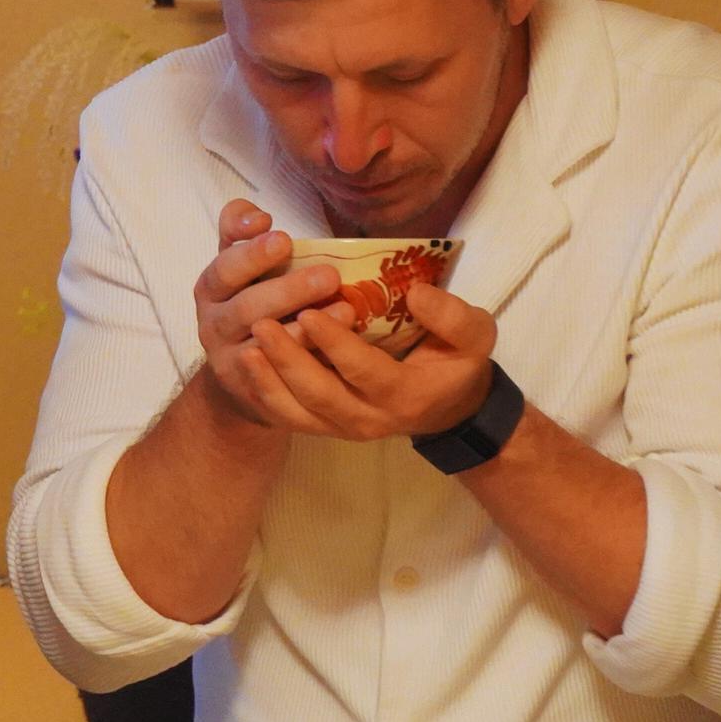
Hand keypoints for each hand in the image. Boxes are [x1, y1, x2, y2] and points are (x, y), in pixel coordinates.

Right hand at [195, 199, 343, 425]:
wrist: (238, 375)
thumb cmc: (251, 301)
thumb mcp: (241, 265)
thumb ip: (241, 232)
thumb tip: (257, 216)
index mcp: (212, 288)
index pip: (224, 268)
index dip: (251, 254)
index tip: (284, 237)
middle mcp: (214, 324)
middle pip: (245, 307)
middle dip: (287, 290)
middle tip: (329, 274)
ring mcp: (230, 361)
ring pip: (264, 347)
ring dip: (305, 329)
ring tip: (346, 310)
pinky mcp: (253, 393)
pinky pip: (281, 381)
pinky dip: (309, 364)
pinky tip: (337, 352)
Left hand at [246, 280, 496, 439]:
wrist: (446, 405)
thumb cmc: (455, 361)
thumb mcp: (473, 336)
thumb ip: (452, 316)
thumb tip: (417, 293)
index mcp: (406, 395)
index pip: (364, 372)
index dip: (335, 345)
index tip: (308, 312)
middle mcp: (371, 418)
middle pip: (321, 396)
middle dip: (289, 361)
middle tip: (261, 323)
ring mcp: (344, 428)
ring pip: (298, 413)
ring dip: (270, 381)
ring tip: (247, 347)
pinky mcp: (325, 427)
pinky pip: (289, 418)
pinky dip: (266, 394)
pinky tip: (248, 364)